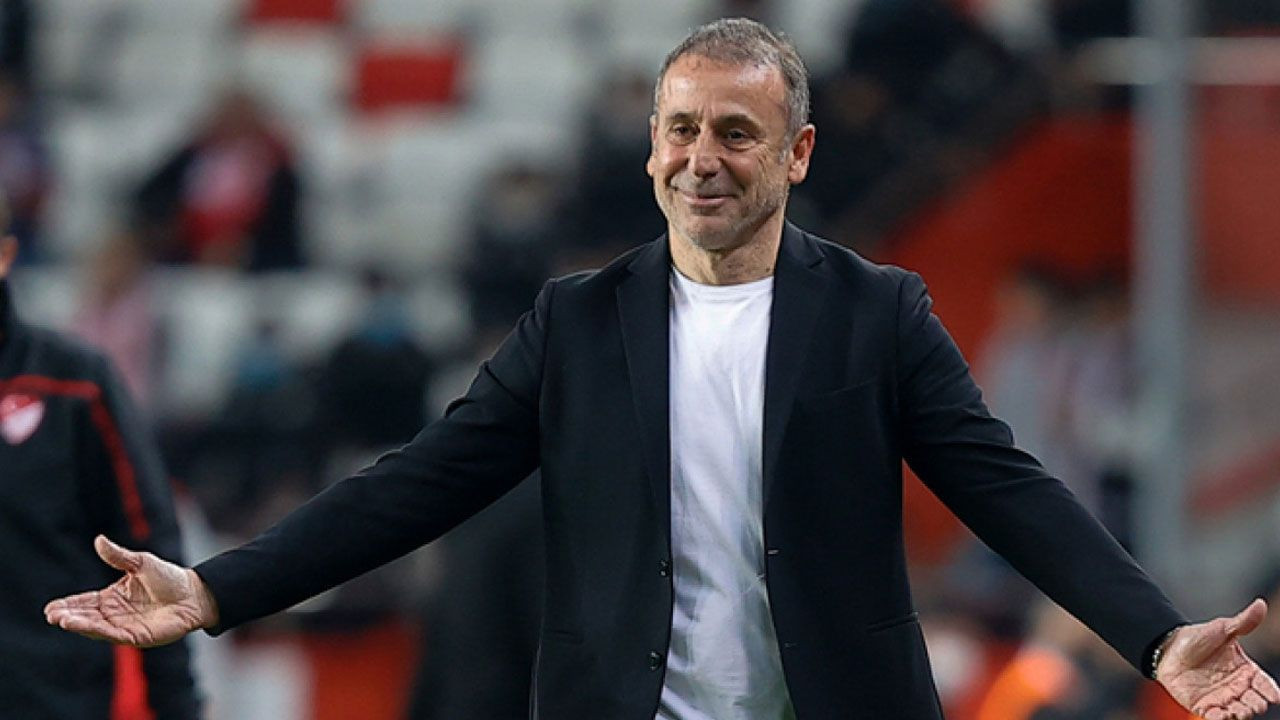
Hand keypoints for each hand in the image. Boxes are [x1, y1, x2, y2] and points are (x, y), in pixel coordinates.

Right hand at [44, 535, 218, 647]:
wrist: (195, 593)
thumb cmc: (169, 578)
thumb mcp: (140, 563)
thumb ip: (119, 556)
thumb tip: (99, 540)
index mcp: (114, 598)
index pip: (85, 602)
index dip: (69, 605)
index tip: (50, 608)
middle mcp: (116, 614)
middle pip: (87, 617)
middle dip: (69, 617)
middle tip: (52, 616)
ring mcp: (125, 626)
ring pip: (96, 628)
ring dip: (79, 624)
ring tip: (62, 620)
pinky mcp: (137, 637)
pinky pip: (113, 635)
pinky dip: (97, 631)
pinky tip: (84, 626)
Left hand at [1158, 599, 1279, 718]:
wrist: (1168, 648)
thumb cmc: (1198, 638)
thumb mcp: (1222, 629)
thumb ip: (1243, 622)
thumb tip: (1260, 604)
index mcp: (1246, 671)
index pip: (1266, 685)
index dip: (1271, 692)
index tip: (1273, 696)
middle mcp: (1237, 688)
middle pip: (1255, 702)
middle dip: (1257, 704)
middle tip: (1254, 702)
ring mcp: (1221, 698)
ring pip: (1239, 713)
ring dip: (1242, 714)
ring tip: (1239, 710)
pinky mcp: (1204, 706)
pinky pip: (1215, 718)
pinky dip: (1221, 719)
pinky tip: (1222, 716)